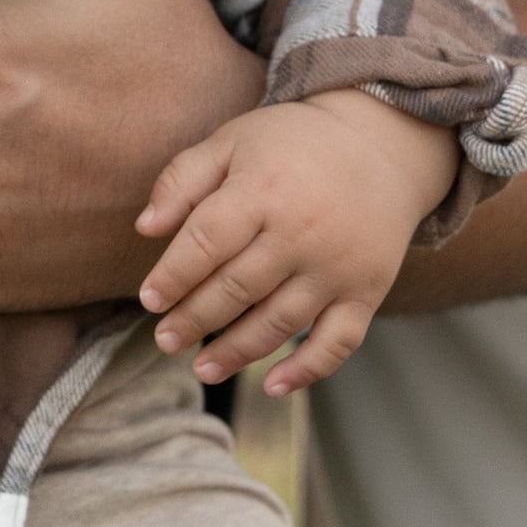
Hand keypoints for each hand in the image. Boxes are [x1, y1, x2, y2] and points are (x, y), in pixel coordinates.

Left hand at [138, 89, 458, 396]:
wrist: (382, 143)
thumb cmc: (293, 143)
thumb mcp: (233, 141)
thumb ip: (183, 180)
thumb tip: (144, 228)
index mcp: (263, 190)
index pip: (206, 242)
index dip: (173, 276)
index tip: (149, 300)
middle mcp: (302, 233)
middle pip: (236, 289)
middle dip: (194, 320)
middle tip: (165, 340)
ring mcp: (337, 267)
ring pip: (278, 323)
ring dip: (236, 353)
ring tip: (201, 368)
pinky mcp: (367, 291)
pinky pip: (338, 342)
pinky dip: (307, 370)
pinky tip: (273, 385)